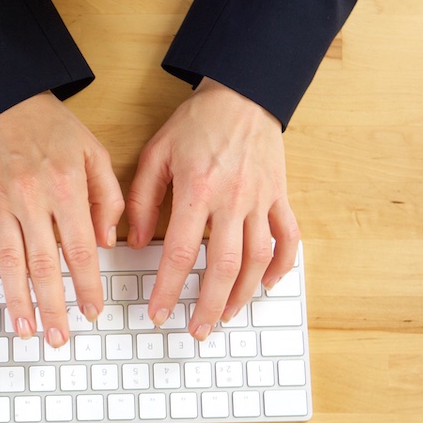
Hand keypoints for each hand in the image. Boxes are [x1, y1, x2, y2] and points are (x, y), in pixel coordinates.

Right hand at [0, 92, 123, 346]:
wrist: (6, 99)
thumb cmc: (54, 129)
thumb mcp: (95, 153)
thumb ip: (108, 199)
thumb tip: (105, 244)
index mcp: (65, 188)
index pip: (78, 249)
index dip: (86, 285)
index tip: (92, 311)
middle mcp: (30, 199)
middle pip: (42, 265)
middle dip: (52, 306)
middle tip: (58, 338)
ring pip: (8, 262)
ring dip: (16, 300)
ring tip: (26, 330)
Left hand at [126, 77, 299, 339]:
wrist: (243, 92)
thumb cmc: (196, 122)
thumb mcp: (156, 153)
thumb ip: (141, 199)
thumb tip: (134, 242)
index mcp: (196, 190)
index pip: (179, 253)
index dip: (168, 289)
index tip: (159, 313)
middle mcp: (232, 199)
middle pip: (223, 266)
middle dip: (209, 306)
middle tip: (197, 330)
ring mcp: (260, 199)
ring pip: (257, 259)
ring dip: (243, 294)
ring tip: (227, 315)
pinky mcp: (279, 195)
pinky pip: (288, 237)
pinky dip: (282, 265)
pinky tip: (267, 284)